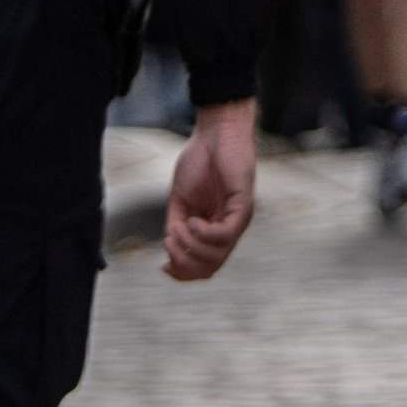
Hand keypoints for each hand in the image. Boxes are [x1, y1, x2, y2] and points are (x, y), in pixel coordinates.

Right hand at [160, 99, 259, 282]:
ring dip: (191, 246)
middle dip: (184, 263)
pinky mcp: (243, 207)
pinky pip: (225, 235)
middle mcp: (228, 230)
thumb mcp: (180, 200)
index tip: (163, 266)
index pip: (203, 266)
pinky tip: (193, 221)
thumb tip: (170, 252)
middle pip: (210, 268)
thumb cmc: (199, 162)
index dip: (183, 273)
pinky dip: (204, 234)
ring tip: (179, 227)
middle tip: (169, 244)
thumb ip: (177, 225)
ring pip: (217, 255)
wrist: (216, 134)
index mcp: (213, 230)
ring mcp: (237, 220)